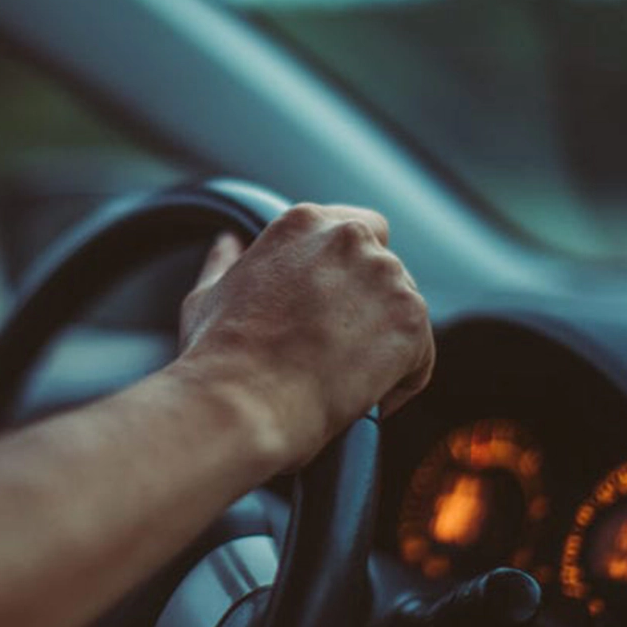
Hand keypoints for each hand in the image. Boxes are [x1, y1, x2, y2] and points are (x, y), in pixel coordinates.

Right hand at [178, 204, 433, 469]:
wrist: (244, 402)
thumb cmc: (219, 357)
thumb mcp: (207, 296)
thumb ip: (225, 261)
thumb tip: (228, 243)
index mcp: (303, 223)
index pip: (356, 229)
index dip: (347, 273)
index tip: (330, 307)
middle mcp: (350, 238)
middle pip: (385, 269)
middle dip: (368, 307)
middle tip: (335, 350)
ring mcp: (386, 276)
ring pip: (403, 311)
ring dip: (382, 343)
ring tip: (342, 380)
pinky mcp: (411, 320)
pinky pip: (419, 355)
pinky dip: (399, 381)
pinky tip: (362, 399)